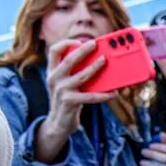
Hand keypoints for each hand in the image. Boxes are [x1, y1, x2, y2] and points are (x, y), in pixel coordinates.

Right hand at [34, 40, 115, 161]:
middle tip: (94, 44)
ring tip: (105, 61)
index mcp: (52, 72)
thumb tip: (98, 60)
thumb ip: (74, 72)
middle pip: (68, 60)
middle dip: (82, 50)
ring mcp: (61, 91)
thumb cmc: (67, 99)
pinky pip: (90, 96)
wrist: (59, 123)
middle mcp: (54, 79)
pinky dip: (104, 95)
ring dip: (95, 67)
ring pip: (81, 75)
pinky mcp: (70, 102)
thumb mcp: (66, 83)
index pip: (53, 51)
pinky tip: (114, 93)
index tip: (78, 41)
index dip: (65, 43)